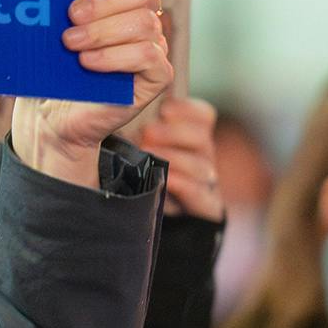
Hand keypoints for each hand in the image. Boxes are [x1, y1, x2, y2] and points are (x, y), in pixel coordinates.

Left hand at [26, 0, 175, 176]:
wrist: (48, 114)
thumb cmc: (50, 63)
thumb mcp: (53, 24)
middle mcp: (146, 15)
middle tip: (72, 14)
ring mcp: (154, 46)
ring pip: (144, 23)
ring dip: (102, 30)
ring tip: (70, 43)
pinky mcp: (156, 76)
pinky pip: (147, 55)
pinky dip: (114, 56)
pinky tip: (87, 62)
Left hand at [134, 92, 225, 221]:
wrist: (146, 225)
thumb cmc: (138, 179)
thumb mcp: (137, 150)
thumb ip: (137, 128)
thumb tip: (122, 102)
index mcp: (191, 138)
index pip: (203, 116)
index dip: (186, 109)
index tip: (163, 108)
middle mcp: (202, 158)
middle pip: (201, 137)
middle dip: (173, 133)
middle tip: (146, 133)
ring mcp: (206, 184)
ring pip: (201, 165)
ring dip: (173, 158)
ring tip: (147, 156)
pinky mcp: (206, 207)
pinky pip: (199, 192)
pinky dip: (181, 184)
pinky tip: (163, 178)